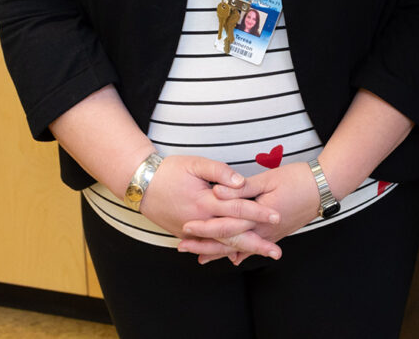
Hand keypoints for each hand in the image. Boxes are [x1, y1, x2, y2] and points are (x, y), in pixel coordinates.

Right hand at [137, 155, 281, 261]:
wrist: (141, 185)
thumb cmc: (170, 170)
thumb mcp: (195, 164)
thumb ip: (220, 171)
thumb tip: (240, 182)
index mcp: (204, 202)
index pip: (237, 209)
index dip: (258, 212)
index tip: (276, 215)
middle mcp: (199, 221)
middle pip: (233, 235)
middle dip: (256, 243)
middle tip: (277, 251)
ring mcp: (191, 231)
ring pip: (221, 244)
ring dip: (243, 250)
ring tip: (264, 254)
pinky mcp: (185, 235)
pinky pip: (208, 245)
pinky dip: (224, 251)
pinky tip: (238, 255)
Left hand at [183, 161, 319, 264]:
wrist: (325, 187)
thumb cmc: (298, 179)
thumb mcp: (269, 179)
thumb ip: (242, 188)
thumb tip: (217, 192)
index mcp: (258, 216)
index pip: (225, 226)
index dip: (204, 228)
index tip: (186, 228)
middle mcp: (263, 231)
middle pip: (229, 242)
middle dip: (205, 245)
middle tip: (183, 247)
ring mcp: (272, 235)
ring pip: (240, 248)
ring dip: (219, 252)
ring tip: (201, 256)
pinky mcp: (278, 234)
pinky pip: (256, 247)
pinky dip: (242, 252)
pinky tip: (233, 258)